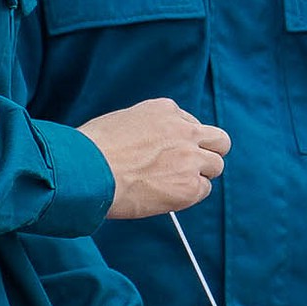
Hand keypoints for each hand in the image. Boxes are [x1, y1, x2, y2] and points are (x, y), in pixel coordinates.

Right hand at [81, 98, 229, 218]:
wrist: (87, 172)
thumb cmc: (91, 151)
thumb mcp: (121, 122)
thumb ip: (147, 129)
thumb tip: (154, 145)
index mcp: (165, 110)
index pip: (190, 123)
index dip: (180, 140)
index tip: (167, 151)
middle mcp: (184, 131)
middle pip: (219, 140)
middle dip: (209, 152)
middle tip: (190, 165)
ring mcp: (190, 158)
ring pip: (216, 165)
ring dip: (199, 174)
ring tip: (172, 183)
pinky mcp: (190, 185)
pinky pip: (204, 189)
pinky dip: (189, 194)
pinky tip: (167, 195)